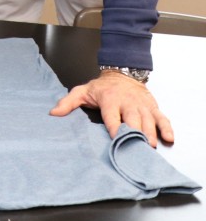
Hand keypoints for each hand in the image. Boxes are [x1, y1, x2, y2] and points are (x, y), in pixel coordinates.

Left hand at [50, 71, 173, 146]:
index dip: (114, 126)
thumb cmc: (101, 88)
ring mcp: (141, 105)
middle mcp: (127, 102)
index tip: (115, 137)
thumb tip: (53, 113)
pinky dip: (166, 128)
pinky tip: (168, 138)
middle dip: (134, 132)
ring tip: (150, 146)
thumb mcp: (82, 92)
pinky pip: (162, 118)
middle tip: (136, 147)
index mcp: (109, 100)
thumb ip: (68, 103)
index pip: (111, 115)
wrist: (122, 73)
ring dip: (150, 133)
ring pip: (148, 120)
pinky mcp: (152, 107)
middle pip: (133, 119)